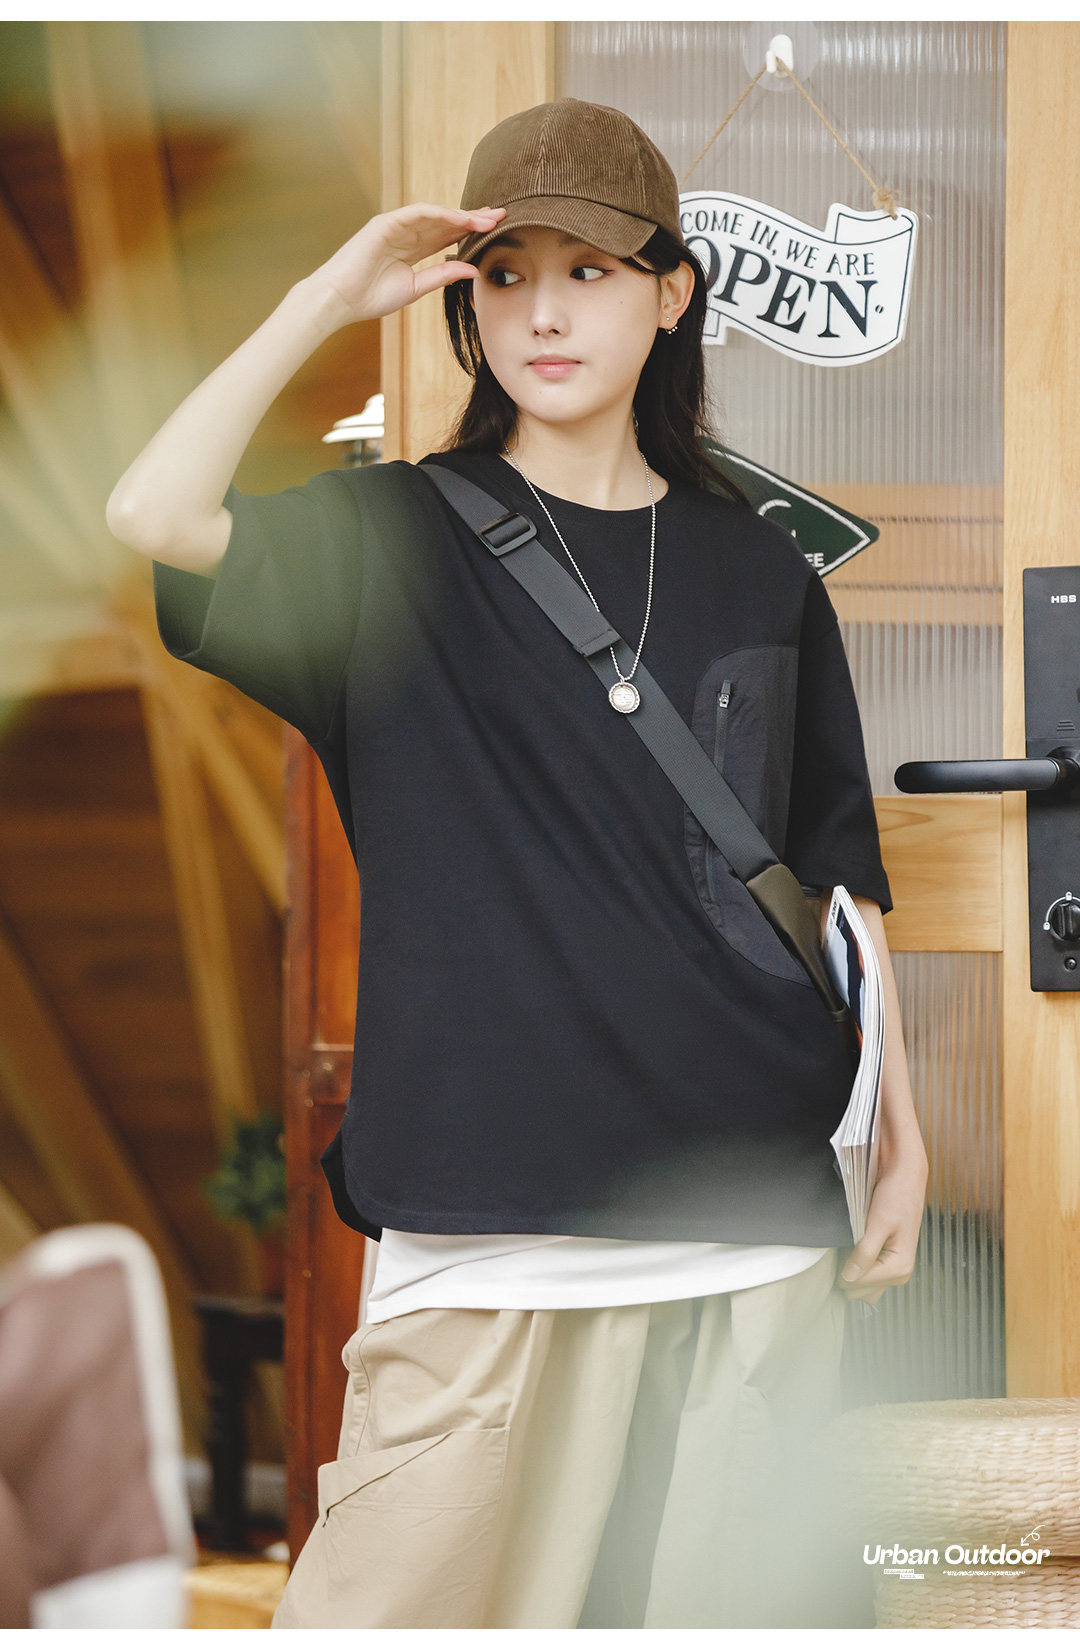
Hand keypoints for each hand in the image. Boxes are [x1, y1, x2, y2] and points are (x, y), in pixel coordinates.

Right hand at [309, 202, 505, 328]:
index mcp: (413, 249)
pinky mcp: (385, 222)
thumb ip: (442, 275)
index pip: (448, 236)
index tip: (496, 232)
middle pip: (446, 221)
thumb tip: (472, 268)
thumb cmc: (371, 297)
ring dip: (462, 215)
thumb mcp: (415, 288)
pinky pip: (418, 213)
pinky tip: (461, 219)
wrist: (340, 300)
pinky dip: (441, 214)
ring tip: (487, 219)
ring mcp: (395, 225)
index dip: (471, 233)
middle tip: (501, 216)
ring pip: (436, 214)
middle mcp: (406, 233)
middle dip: (473, 219)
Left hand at [838, 1133, 927, 1303]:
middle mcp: (900, 1272)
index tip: (838, 1252)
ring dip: (853, 1274)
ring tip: (847, 1249)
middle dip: (848, 1274)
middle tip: (842, 1249)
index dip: (844, 1270)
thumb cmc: (895, 1196)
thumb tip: (849, 1278)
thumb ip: (865, 1253)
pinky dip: (859, 1268)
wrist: (905, 1178)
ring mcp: (895, 1268)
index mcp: (899, 1267)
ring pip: (865, 1287)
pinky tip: (854, 1250)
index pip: (860, 1284)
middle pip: (862, 1290)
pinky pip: (870, 1276)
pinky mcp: (889, 1259)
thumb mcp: (878, 1223)